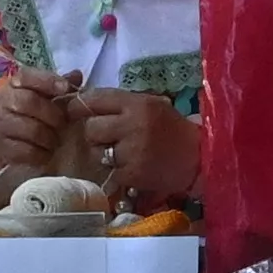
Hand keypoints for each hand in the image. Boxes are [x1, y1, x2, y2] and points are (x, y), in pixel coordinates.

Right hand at [0, 68, 83, 181]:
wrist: (1, 143)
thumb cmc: (28, 117)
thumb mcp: (44, 100)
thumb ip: (60, 88)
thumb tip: (77, 76)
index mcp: (14, 86)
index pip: (26, 76)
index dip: (47, 81)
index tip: (65, 88)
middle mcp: (2, 101)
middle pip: (29, 102)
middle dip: (52, 114)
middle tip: (63, 123)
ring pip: (30, 129)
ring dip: (49, 137)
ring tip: (55, 141)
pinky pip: (25, 151)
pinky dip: (40, 154)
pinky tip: (45, 154)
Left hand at [74, 88, 202, 207]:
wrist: (198, 157)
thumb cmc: (171, 129)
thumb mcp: (150, 105)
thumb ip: (121, 104)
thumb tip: (85, 102)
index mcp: (136, 103)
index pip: (95, 99)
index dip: (79, 105)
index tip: (74, 110)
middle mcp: (133, 124)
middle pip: (91, 128)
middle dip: (95, 134)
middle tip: (106, 138)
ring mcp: (133, 150)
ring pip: (97, 152)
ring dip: (103, 154)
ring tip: (121, 154)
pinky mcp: (134, 173)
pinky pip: (111, 171)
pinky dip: (117, 171)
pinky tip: (130, 167)